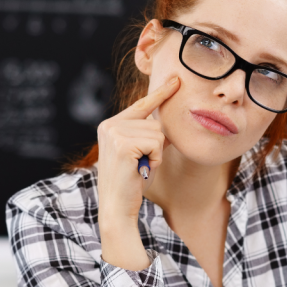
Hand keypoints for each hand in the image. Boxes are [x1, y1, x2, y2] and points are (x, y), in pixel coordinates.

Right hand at [97, 76, 179, 270]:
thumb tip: (167, 123)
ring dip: (156, 154)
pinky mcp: (124, 144)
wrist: (117, 206)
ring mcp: (115, 132)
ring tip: (140, 167)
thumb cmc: (130, 182)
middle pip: (155, 123)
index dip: (161, 93)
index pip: (141, 105)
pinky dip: (155, 159)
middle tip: (140, 165)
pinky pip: (157, 143)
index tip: (176, 80)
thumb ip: (148, 135)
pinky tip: (140, 169)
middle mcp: (110, 124)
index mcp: (111, 125)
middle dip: (156, 147)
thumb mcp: (139, 153)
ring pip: (158, 133)